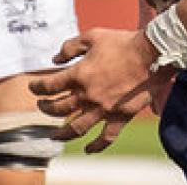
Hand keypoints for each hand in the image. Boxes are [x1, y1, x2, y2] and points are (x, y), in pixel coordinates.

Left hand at [30, 28, 173, 152]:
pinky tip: (88, 149)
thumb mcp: (92, 36)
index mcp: (79, 75)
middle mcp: (88, 95)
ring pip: (76, 128)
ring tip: (54, 136)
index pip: (50, 85)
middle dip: (46, 109)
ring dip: (62, 133)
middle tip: (42, 107)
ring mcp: (103, 109)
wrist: (152, 54)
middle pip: (59, 108)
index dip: (37, 87)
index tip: (34, 88)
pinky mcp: (120, 117)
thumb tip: (54, 59)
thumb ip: (70, 47)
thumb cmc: (122, 42)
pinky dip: (96, 146)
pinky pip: (106, 138)